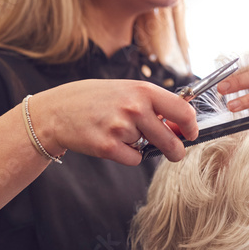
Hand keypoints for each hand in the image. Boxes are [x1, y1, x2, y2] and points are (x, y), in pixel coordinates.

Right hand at [27, 79, 198, 164]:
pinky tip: (110, 141)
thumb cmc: (95, 99)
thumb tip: (180, 127)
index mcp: (143, 90)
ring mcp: (121, 128)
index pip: (182, 110)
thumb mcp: (126, 91)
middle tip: (175, 152)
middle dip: (176, 150)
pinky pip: (133, 159)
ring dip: (140, 146)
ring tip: (118, 130)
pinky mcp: (108, 147)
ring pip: (148, 149)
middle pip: (171, 139)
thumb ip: (153, 106)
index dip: (191, 126)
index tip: (190, 133)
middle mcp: (134, 107)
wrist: (57, 111)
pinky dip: (127, 155)